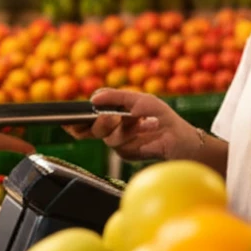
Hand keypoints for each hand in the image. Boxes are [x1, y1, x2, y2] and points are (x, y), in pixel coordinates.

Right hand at [63, 88, 199, 161]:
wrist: (180, 138)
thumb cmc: (161, 116)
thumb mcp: (140, 100)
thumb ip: (116, 97)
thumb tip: (94, 97)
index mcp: (113, 113)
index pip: (89, 116)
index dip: (78, 120)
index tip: (70, 120)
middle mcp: (113, 128)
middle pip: (93, 127)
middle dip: (102, 122)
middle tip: (112, 117)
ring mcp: (119, 142)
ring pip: (108, 137)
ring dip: (126, 128)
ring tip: (144, 121)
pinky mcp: (126, 154)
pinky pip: (120, 146)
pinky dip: (135, 135)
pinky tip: (150, 129)